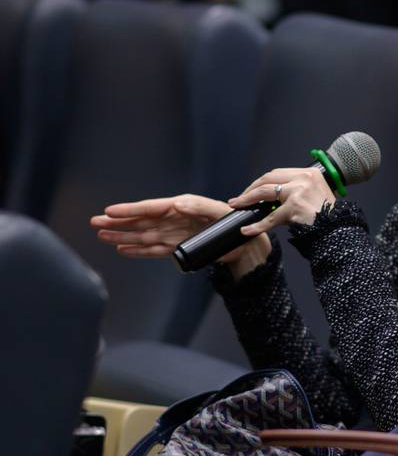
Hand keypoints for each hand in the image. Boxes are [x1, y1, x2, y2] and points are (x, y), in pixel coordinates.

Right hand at [90, 193, 269, 276]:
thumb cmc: (233, 222)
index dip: (129, 210)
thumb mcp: (219, 212)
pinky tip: (123, 249)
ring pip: (142, 236)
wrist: (244, 242)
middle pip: (140, 222)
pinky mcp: (176, 248)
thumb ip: (199, 207)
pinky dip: (138, 251)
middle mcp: (173, 220)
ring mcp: (173, 234)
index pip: (150, 208)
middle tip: (95, 222)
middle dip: (117, 223)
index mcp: (181, 206)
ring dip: (122, 237)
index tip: (110, 211)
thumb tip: (177, 205)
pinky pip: (152, 250)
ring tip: (102, 235)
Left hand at [227, 166, 334, 234]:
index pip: (278, 173)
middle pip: (268, 178)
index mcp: (310, 173)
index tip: (253, 189)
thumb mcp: (316, 196)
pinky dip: (257, 226)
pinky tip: (247, 230)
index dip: (262, 181)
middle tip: (239, 198)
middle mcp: (304, 179)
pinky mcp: (294, 207)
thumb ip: (298, 192)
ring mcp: (298, 192)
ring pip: (265, 193)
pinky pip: (270, 218)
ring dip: (247, 199)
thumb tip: (274, 199)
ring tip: (237, 206)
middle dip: (251, 188)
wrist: (338, 231)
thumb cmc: (328, 218)